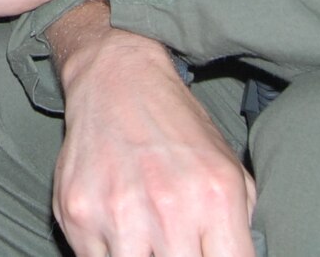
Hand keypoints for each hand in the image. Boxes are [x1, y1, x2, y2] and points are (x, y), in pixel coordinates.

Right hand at [49, 6, 256, 256]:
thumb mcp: (229, 168)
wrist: (117, 80)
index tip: (207, 254)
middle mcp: (170, 209)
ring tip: (147, 240)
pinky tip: (117, 230)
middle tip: (173, 245)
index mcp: (216, 198)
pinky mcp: (78, 213)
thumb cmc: (176, 128)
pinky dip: (107, 252)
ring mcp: (120, 214)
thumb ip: (241, 223)